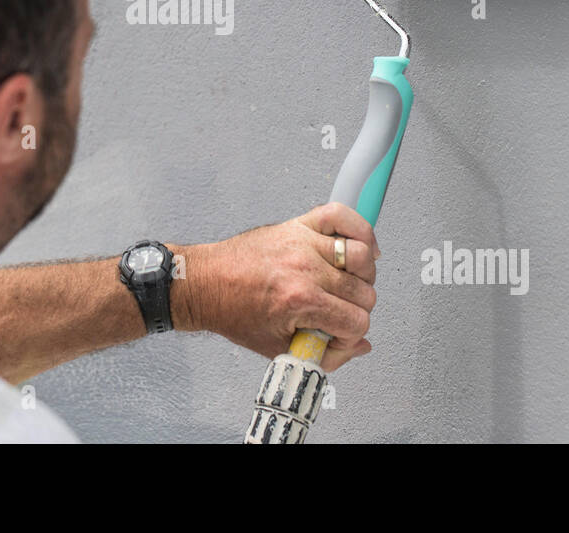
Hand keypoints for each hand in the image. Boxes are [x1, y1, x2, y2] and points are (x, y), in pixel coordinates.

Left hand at [173, 202, 379, 372]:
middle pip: (364, 292)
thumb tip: (358, 346)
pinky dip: (358, 228)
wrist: (205, 284)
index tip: (336, 335)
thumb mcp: (276, 346)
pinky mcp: (297, 225)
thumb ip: (322, 353)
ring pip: (362, 255)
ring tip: (347, 284)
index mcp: (299, 300)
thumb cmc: (232, 311)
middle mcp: (305, 268)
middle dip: (355, 309)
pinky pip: (340, 215)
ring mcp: (303, 242)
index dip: (349, 335)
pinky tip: (360, 246)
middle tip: (337, 313)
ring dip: (362, 274)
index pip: (356, 321)